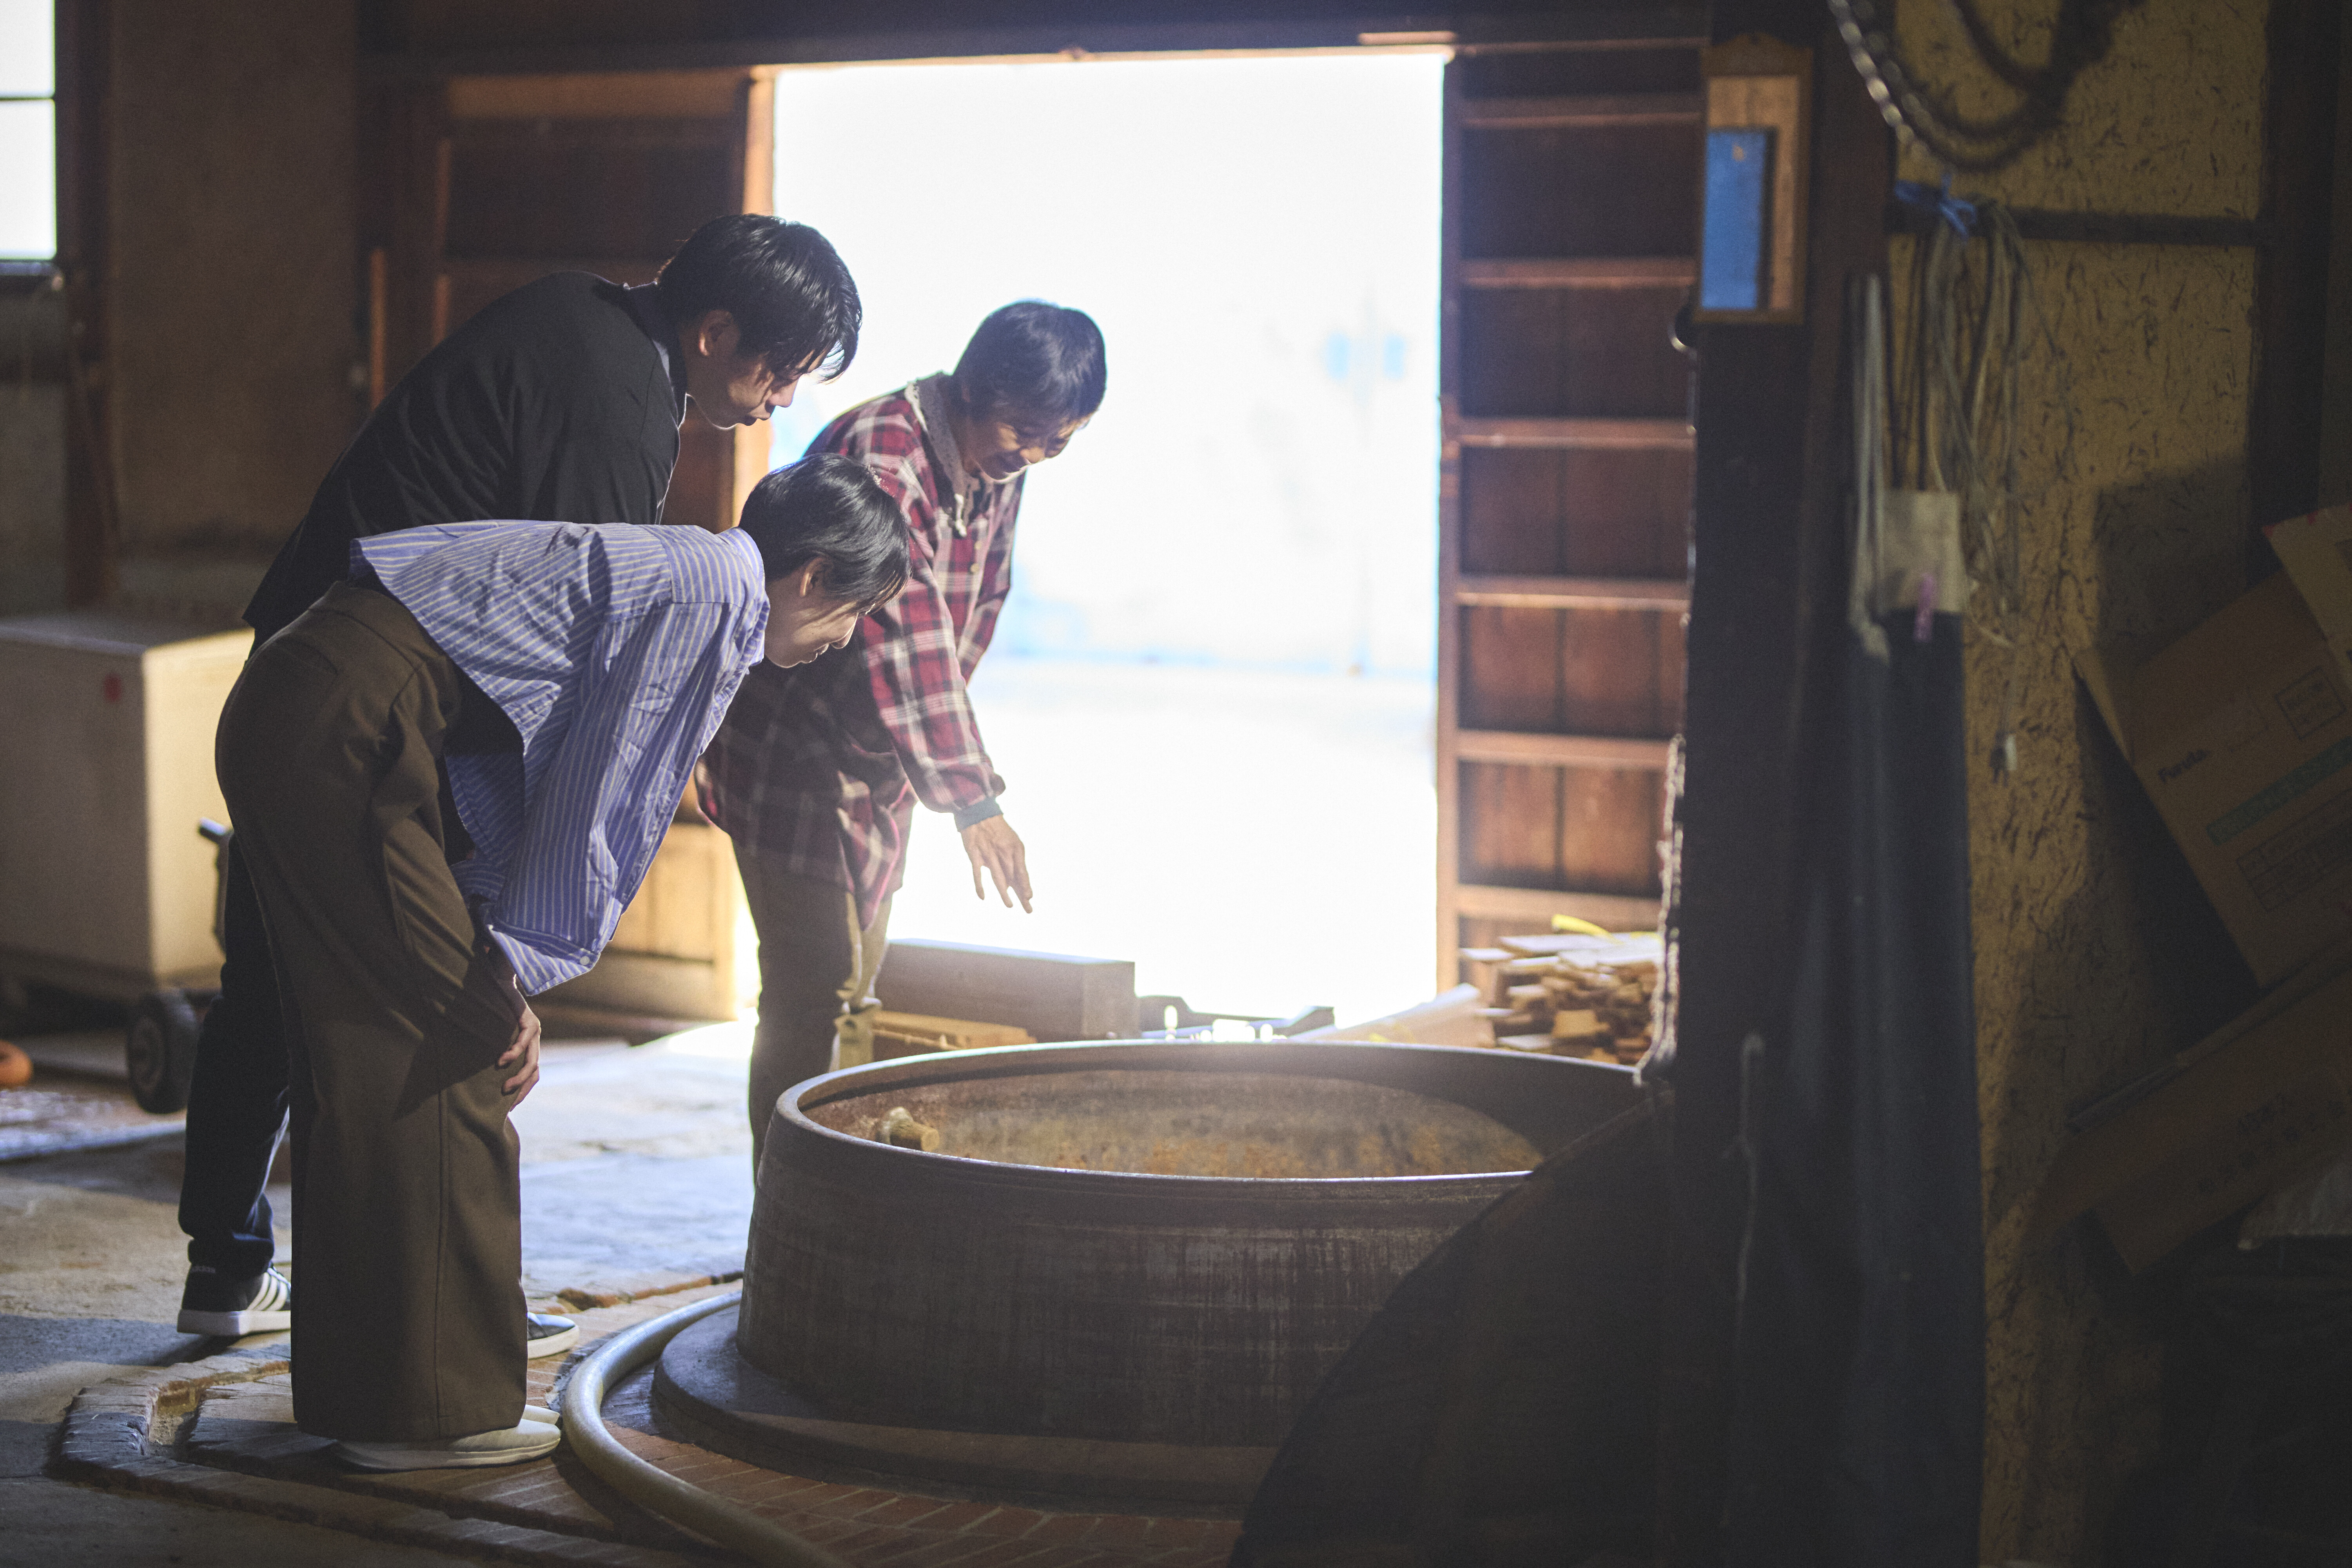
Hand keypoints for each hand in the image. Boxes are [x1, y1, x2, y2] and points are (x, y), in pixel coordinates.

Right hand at [497, 985, 542, 1102]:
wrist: (497, 983)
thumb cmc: (490, 1012)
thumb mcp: (491, 1039)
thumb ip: (489, 1055)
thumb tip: (471, 1078)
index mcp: (527, 1047)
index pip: (530, 1075)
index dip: (522, 1091)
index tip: (509, 1108)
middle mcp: (534, 1040)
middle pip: (534, 1072)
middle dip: (521, 1090)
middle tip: (507, 1104)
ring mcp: (534, 1030)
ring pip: (532, 1060)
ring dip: (519, 1076)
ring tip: (505, 1088)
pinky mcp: (529, 1019)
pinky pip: (525, 1040)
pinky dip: (513, 1053)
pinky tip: (501, 1062)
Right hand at [960, 815, 1032, 912]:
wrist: (979, 812)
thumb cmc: (997, 830)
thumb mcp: (1011, 842)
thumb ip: (1013, 862)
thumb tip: (1011, 884)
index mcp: (1015, 848)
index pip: (1022, 871)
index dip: (1026, 885)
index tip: (1030, 898)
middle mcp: (1004, 852)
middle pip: (1014, 877)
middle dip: (1021, 894)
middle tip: (1028, 909)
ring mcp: (989, 854)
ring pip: (998, 877)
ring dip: (1004, 893)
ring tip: (1009, 905)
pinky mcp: (975, 854)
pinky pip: (977, 873)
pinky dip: (980, 885)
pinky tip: (983, 897)